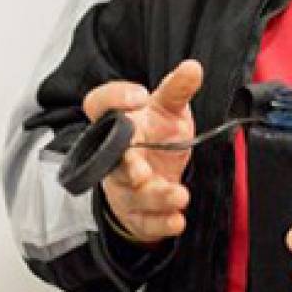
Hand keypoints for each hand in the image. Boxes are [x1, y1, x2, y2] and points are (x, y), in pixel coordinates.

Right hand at [83, 59, 202, 244]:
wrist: (156, 175)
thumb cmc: (156, 136)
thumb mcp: (168, 109)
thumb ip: (177, 90)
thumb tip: (192, 67)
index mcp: (118, 122)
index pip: (99, 104)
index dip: (114, 99)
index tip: (139, 97)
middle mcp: (114, 155)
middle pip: (113, 161)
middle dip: (127, 168)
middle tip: (144, 173)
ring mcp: (122, 185)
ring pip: (131, 194)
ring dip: (155, 197)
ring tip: (180, 195)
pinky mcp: (135, 213)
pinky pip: (143, 222)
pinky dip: (160, 224)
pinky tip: (177, 221)